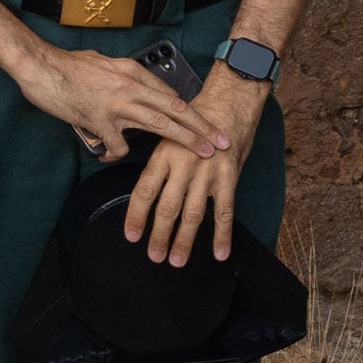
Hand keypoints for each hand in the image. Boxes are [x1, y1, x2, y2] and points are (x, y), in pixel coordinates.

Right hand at [12, 44, 199, 166]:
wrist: (41, 67)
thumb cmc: (68, 64)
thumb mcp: (103, 62)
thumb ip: (123, 76)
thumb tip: (135, 87)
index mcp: (132, 71)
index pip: (169, 93)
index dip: (189, 110)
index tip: (204, 121)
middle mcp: (130, 86)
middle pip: (175, 108)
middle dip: (202, 125)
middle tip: (221, 139)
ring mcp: (116, 104)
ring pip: (160, 125)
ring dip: (185, 140)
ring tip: (202, 153)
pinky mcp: (99, 121)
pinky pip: (118, 145)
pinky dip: (116, 154)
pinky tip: (108, 155)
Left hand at [120, 66, 268, 260]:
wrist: (230, 101)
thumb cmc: (196, 121)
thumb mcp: (169, 136)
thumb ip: (159, 164)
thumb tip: (145, 190)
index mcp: (163, 155)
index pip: (144, 191)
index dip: (136, 216)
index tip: (131, 236)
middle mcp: (182, 165)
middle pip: (167, 208)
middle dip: (159, 236)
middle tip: (153, 257)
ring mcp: (206, 172)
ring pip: (193, 214)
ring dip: (185, 241)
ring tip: (177, 261)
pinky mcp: (228, 176)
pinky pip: (225, 211)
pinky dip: (222, 234)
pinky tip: (219, 253)